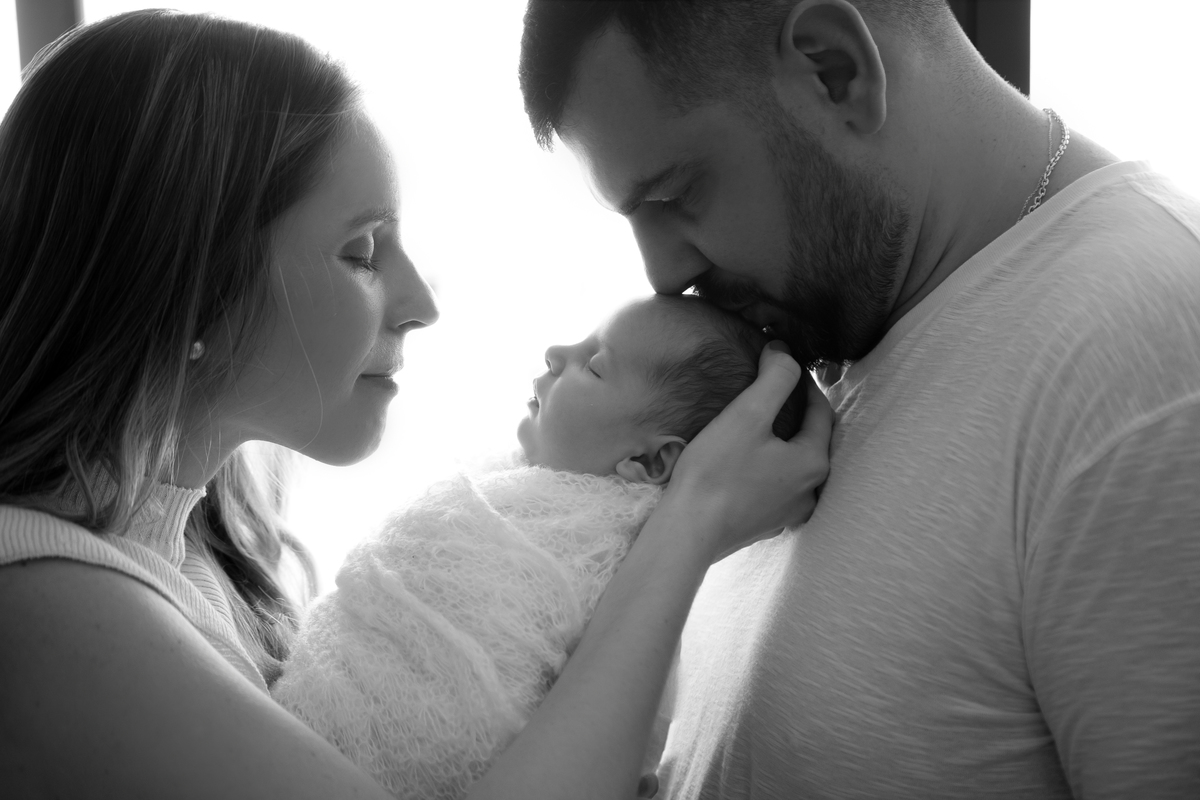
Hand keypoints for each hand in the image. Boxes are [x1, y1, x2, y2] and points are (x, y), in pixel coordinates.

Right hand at [665, 342, 832, 561]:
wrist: (688, 531)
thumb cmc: (716, 472)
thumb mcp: (746, 414)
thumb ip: (774, 378)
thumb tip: (785, 351)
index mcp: (813, 462)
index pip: (821, 411)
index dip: (804, 384)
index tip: (783, 366)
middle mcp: (810, 491)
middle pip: (812, 440)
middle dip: (797, 414)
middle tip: (774, 393)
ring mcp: (788, 513)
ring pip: (795, 467)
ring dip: (784, 444)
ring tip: (761, 427)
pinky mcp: (765, 525)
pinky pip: (775, 488)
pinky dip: (768, 469)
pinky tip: (748, 464)